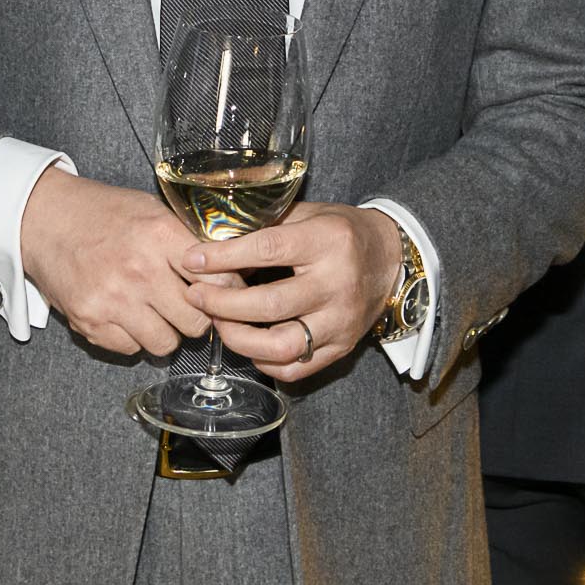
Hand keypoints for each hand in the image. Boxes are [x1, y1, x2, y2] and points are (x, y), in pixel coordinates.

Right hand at [19, 169, 208, 359]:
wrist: (44, 219)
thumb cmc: (103, 213)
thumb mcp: (152, 211)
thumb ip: (189, 241)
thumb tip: (230, 271)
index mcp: (160, 235)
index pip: (216, 280)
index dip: (224, 290)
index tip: (220, 291)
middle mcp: (139, 270)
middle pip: (195, 321)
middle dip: (195, 317)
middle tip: (186, 306)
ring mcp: (113, 300)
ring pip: (166, 344)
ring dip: (165, 332)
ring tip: (155, 312)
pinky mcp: (90, 322)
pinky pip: (131, 349)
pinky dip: (133, 337)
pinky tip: (126, 315)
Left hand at [181, 202, 402, 382]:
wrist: (391, 258)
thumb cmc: (340, 231)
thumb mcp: (307, 214)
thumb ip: (264, 227)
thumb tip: (212, 243)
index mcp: (327, 241)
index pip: (266, 250)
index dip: (223, 258)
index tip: (192, 261)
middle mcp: (337, 283)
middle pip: (269, 305)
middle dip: (221, 304)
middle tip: (196, 296)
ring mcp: (341, 321)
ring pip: (280, 346)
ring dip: (238, 339)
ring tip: (219, 323)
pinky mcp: (343, 347)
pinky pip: (295, 369)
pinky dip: (263, 361)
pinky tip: (248, 343)